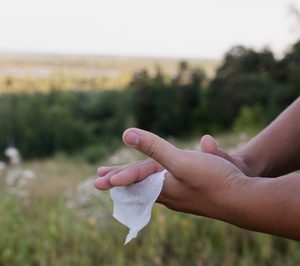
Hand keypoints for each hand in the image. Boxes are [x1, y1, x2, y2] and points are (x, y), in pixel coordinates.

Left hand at [95, 133, 253, 191]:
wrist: (244, 199)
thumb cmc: (213, 179)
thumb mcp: (180, 161)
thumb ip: (153, 148)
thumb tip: (126, 135)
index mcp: (163, 188)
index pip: (134, 181)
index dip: (118, 176)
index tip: (100, 178)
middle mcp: (170, 195)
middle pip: (141, 187)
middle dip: (125, 181)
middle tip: (110, 181)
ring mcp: (183, 196)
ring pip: (155, 188)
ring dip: (141, 182)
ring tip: (134, 181)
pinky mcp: (195, 193)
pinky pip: (169, 189)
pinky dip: (159, 183)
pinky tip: (163, 183)